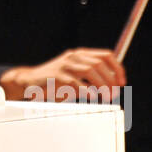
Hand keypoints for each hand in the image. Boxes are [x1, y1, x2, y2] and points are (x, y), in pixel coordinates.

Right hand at [1, 48, 125, 101]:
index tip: (122, 82)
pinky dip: (87, 92)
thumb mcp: (73, 73)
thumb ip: (89, 75)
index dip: (117, 68)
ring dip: (102, 85)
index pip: (106, 55)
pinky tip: (90, 98)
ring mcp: (65, 65)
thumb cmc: (54, 80)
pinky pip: (77, 84)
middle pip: (99, 64)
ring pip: (90, 71)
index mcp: (79, 54)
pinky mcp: (57, 76)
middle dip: (110, 80)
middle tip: (114, 93)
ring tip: (106, 97)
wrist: (29, 81)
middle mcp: (73, 56)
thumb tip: (112, 83)